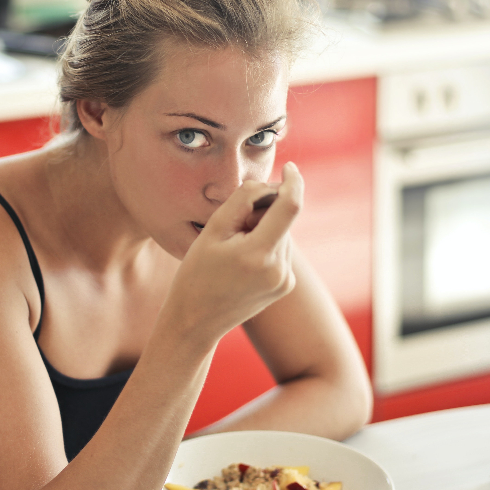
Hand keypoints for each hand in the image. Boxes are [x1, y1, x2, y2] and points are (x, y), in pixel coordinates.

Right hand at [163, 162, 304, 344]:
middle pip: (284, 220)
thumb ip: (243, 200)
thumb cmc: (196, 273)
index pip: (290, 206)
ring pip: (283, 235)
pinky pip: (281, 251)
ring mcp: (285, 280)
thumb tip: (269, 185)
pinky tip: (242, 262)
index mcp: (259, 254)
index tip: (290, 167)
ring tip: (233, 250)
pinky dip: (266, 245)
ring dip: (264, 230)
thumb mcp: (213, 230)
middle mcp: (279, 269)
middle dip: (264, 212)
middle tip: (233, 227)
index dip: (293, 182)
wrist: (195, 321)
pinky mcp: (285, 286)